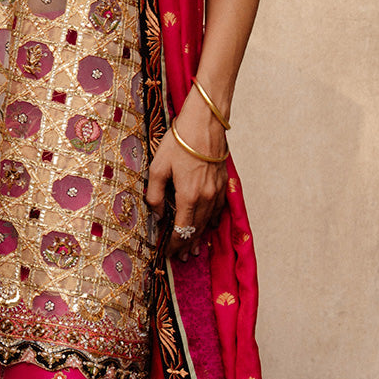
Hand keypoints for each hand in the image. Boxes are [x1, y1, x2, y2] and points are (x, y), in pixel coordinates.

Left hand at [145, 85, 228, 259]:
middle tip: (182, 257)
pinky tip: (210, 223)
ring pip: (209, 220)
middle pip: (197, 229)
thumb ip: (155, 193)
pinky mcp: (223, 181)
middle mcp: (206, 197)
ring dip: (201, 235)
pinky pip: (218, 208)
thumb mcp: (159, 166)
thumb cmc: (180, 140)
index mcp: (189, 196)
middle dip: (188, 244)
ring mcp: (217, 190)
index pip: (182, 230)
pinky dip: (212, 220)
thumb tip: (155, 213)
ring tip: (194, 248)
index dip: (175, 244)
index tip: (168, 253)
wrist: (205, 121)